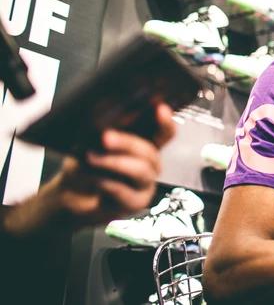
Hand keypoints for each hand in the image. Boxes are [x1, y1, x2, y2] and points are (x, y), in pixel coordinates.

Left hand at [3, 103, 174, 236]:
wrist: (70, 197)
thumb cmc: (83, 167)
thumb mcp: (88, 144)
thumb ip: (102, 136)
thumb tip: (107, 129)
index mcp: (144, 143)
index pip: (164, 132)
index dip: (166, 121)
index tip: (160, 109)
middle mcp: (150, 162)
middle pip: (151, 150)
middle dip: (127, 143)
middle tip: (106, 137)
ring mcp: (146, 182)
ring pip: (141, 170)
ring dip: (115, 163)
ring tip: (92, 158)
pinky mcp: (137, 202)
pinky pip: (127, 191)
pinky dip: (108, 184)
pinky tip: (96, 181)